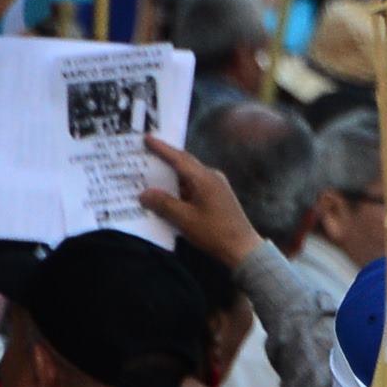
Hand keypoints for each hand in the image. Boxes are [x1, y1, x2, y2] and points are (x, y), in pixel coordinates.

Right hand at [140, 136, 268, 265]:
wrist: (242, 248)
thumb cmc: (214, 232)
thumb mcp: (185, 219)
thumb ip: (164, 204)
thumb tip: (144, 193)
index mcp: (204, 178)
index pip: (179, 158)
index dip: (162, 148)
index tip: (147, 138)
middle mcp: (212, 177)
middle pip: (185, 164)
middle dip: (165, 158)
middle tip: (146, 152)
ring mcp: (216, 187)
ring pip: (189, 176)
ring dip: (171, 177)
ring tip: (151, 174)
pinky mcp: (217, 197)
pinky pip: (194, 186)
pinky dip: (179, 188)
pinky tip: (167, 194)